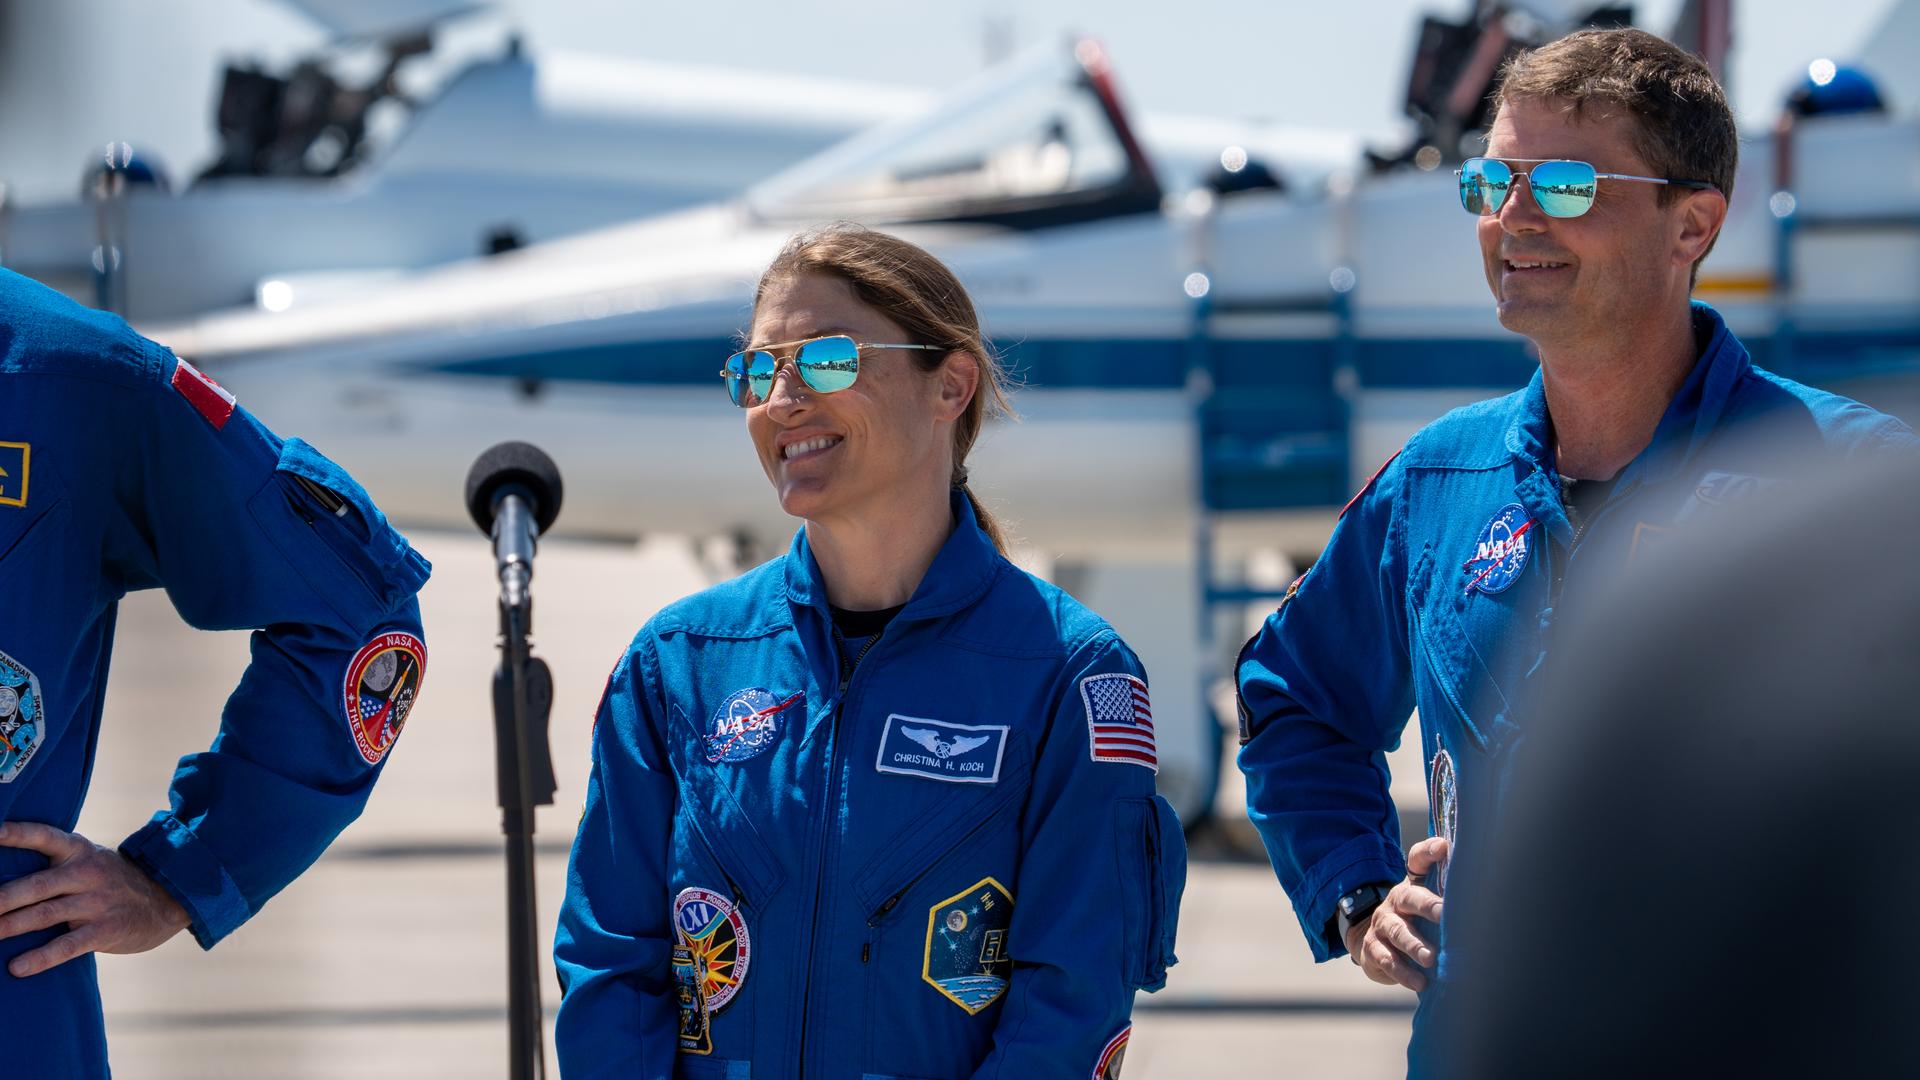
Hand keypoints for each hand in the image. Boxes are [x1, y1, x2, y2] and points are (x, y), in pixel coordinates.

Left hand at [0, 821, 190, 976]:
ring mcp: (98, 902)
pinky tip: (17, 968)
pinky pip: (68, 945)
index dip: (17, 834)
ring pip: (46, 914)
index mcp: (80, 851)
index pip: (44, 837)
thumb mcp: (90, 862)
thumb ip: (54, 868)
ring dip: (11, 926)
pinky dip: (41, 958)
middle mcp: (87, 873)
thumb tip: (2, 883)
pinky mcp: (106, 930)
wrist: (168, 899)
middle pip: (37, 885)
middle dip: (3, 898)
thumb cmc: (112, 882)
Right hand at [1343, 836, 1447, 991]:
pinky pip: (1386, 958)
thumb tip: (1492, 897)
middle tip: (1444, 915)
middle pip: (1410, 897)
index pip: (1417, 861)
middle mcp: (1396, 900)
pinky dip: (1403, 971)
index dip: (1429, 852)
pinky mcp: (1373, 948)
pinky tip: (1419, 982)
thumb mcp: (1427, 907)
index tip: (1444, 846)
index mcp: (1412, 885)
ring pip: (1398, 931)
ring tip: (1431, 958)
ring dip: (1415, 945)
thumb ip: (1449, 899)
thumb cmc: (1415, 924)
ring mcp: (1382, 923)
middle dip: (1428, 906)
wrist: (1373, 944)